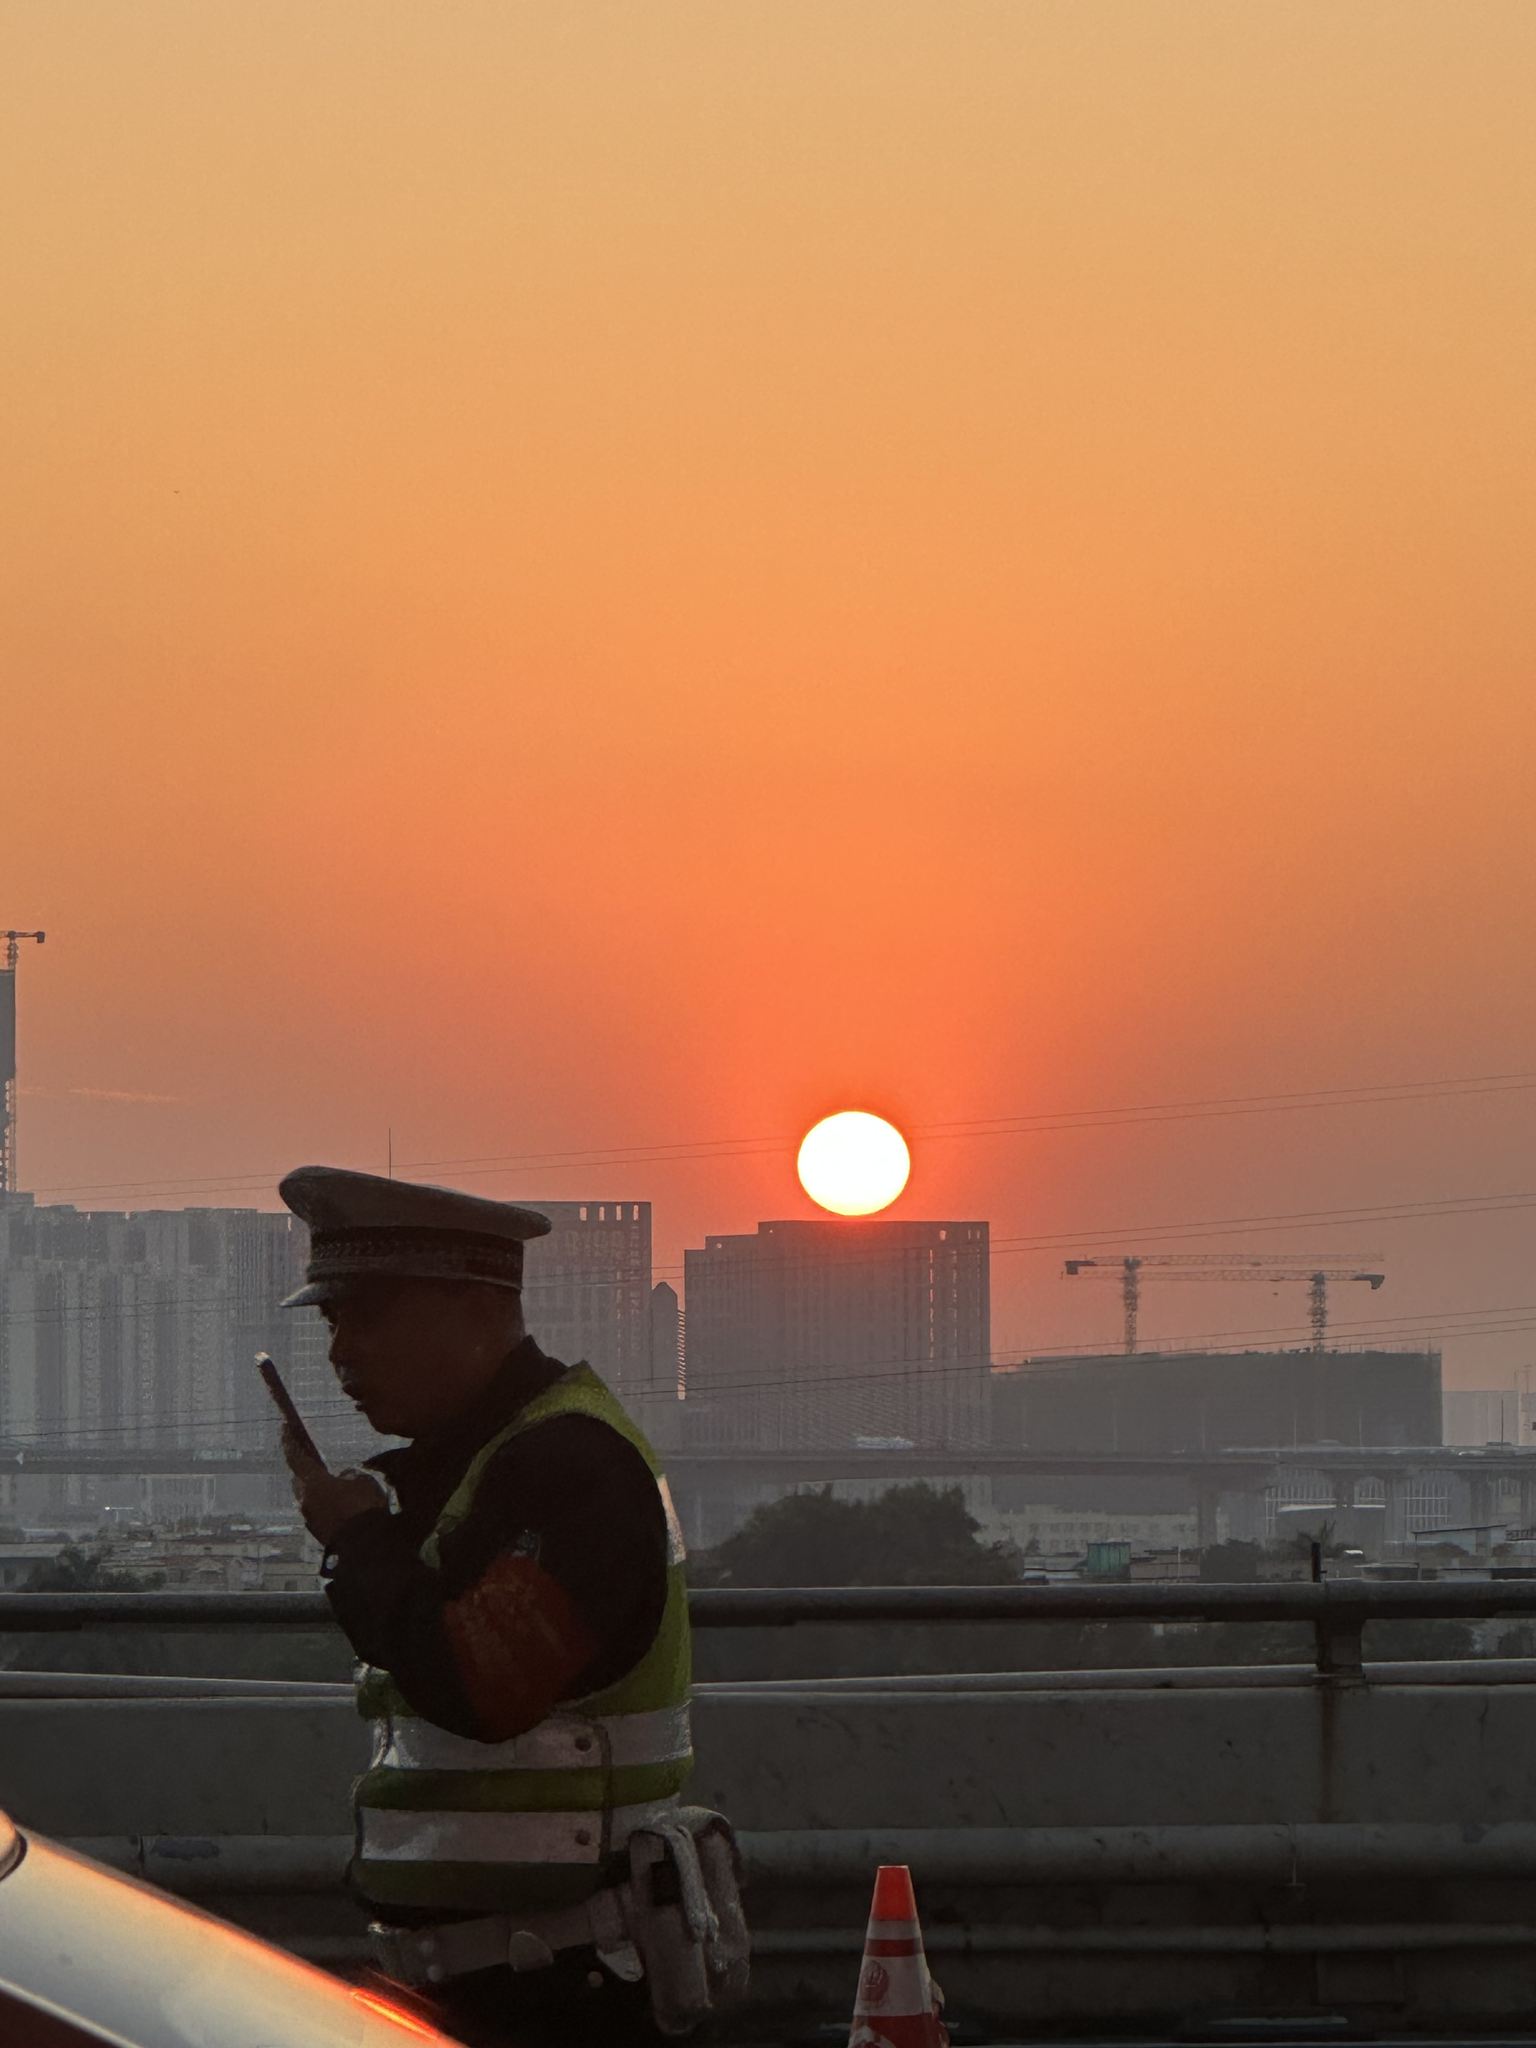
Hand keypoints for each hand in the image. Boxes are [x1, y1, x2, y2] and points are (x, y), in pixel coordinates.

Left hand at [281, 1424, 388, 1546]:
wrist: (366, 1546)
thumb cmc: (364, 1507)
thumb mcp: (364, 1482)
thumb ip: (350, 1476)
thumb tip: (343, 1478)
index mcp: (314, 1482)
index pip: (296, 1458)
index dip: (290, 1442)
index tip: (283, 1429)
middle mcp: (306, 1500)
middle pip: (300, 1479)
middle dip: (304, 1470)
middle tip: (311, 1460)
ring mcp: (310, 1518)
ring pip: (309, 1497)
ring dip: (317, 1489)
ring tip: (333, 1485)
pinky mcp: (318, 1531)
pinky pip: (318, 1511)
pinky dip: (325, 1504)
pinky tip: (340, 1504)